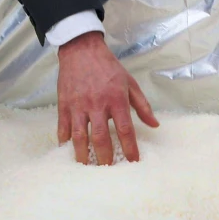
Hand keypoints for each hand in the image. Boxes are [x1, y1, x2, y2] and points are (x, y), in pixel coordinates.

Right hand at [56, 31, 158, 164]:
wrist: (81, 49)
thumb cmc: (108, 67)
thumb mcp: (130, 83)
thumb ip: (142, 106)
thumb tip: (155, 124)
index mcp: (116, 99)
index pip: (125, 129)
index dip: (130, 148)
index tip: (133, 161)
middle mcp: (97, 104)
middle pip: (101, 137)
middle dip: (105, 157)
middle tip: (108, 170)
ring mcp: (78, 105)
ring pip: (80, 136)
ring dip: (83, 154)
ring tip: (86, 168)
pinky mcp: (64, 104)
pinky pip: (63, 127)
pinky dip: (65, 141)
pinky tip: (68, 150)